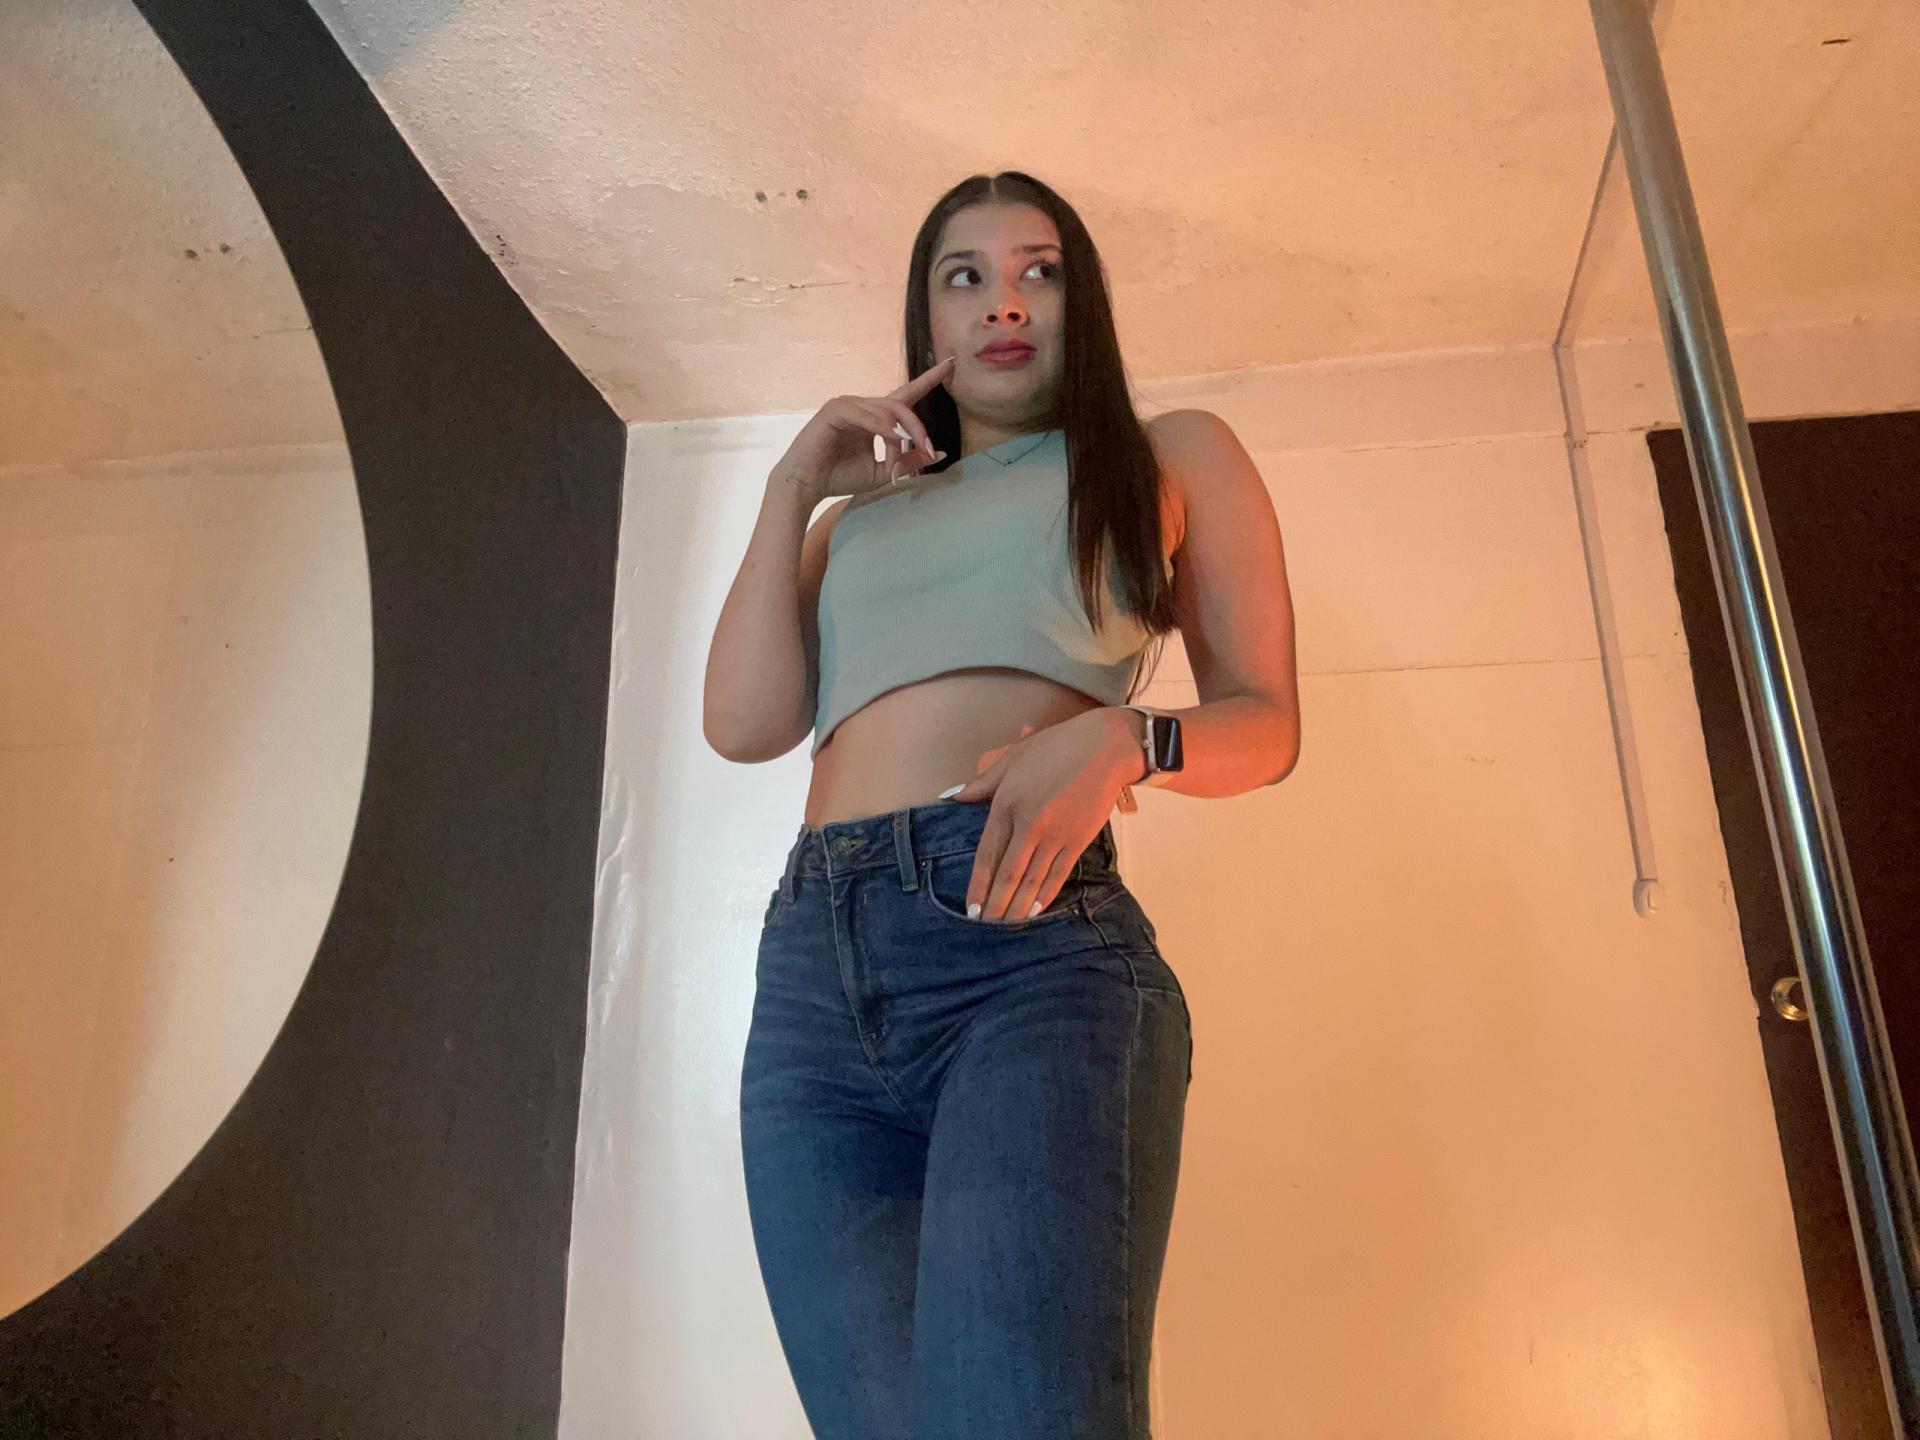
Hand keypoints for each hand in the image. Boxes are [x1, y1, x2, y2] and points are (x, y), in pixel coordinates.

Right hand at [770, 356, 956, 503]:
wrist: (806, 485)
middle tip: (927, 448)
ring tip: (900, 457)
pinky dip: (881, 427)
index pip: (906, 395)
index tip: (952, 363)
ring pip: (887, 410)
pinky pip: (866, 414)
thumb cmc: (839, 477)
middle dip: (918, 427)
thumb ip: (909, 461)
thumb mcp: (883, 473)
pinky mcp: (835, 410)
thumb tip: (938, 452)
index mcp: (875, 419)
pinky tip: (890, 439)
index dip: (929, 379)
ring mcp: (848, 405)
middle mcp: (863, 407)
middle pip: (902, 405)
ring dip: (901, 434)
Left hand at [942, 709, 1137, 920]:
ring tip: (1006, 926)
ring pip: (1032, 880)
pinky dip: (1046, 896)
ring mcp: (1056, 835)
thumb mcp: (1013, 758)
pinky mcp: (1078, 840)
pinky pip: (1059, 875)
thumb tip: (951, 796)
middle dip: (995, 904)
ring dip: (1018, 907)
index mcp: (1007, 803)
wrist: (1105, 747)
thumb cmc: (1055, 747)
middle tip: (985, 927)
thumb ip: (982, 783)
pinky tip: (1035, 911)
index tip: (970, 908)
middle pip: (1008, 874)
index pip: (987, 855)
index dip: (978, 886)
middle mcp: (1029, 824)